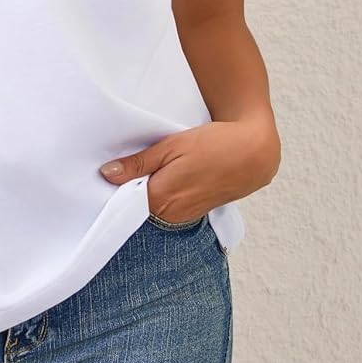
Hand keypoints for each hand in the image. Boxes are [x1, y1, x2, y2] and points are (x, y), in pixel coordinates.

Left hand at [98, 118, 279, 222]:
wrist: (254, 153)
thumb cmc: (214, 145)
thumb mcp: (171, 146)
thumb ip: (138, 163)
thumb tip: (107, 174)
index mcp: (160, 199)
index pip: (122, 200)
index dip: (116, 184)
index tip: (113, 170)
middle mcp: (170, 215)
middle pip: (136, 204)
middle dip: (131, 186)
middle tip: (137, 162)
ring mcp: (182, 217)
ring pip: (152, 205)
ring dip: (150, 189)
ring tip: (161, 167)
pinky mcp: (193, 214)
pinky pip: (168, 207)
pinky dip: (164, 194)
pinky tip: (170, 176)